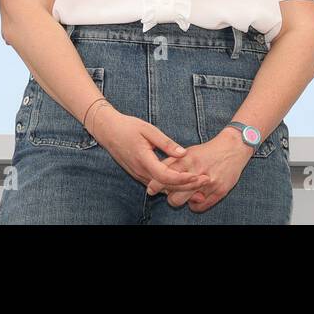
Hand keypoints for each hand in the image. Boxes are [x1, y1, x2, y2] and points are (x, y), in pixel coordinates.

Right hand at [88, 105, 211, 194]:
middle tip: (206, 181)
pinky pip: (157, 184)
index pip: (166, 176)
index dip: (184, 179)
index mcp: (144, 160)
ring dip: (180, 187)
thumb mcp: (148, 130)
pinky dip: (171, 184)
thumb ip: (166, 143)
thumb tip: (184, 153)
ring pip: (162, 187)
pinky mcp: (138, 174)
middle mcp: (141, 171)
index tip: (199, 176)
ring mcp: (138, 175)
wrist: (107, 130)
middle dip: (188, 186)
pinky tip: (183, 181)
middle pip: (167, 186)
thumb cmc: (128, 126)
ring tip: (200, 184)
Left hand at [146, 129, 253, 211]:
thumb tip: (157, 176)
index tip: (152, 189)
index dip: (155, 185)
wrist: (233, 148)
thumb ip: (174, 163)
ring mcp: (208, 183)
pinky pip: (198, 207)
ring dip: (180, 200)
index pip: (164, 175)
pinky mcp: (219, 191)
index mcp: (186, 160)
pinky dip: (194, 204)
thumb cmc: (208, 151)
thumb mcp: (189, 152)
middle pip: (171, 193)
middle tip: (170, 192)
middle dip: (168, 195)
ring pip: (181, 201)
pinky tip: (196, 197)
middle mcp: (196, 172)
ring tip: (183, 195)